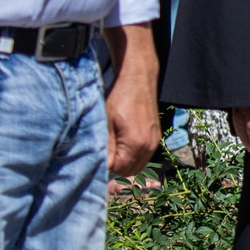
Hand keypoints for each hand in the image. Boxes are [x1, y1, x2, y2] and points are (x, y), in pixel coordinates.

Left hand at [105, 25, 160, 178]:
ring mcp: (154, 142)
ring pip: (137, 165)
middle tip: (101, 155)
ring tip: (110, 150)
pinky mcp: (155, 136)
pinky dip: (132, 156)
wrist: (137, 78)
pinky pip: (143, 156)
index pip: (118, 170)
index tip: (94, 158)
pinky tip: (121, 145)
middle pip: (129, 171)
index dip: (104, 167)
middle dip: (115, 168)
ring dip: (124, 163)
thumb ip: (105, 148)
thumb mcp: (105, 123)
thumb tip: (101, 167)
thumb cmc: (119, 97)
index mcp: (136, 144)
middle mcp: (149, 146)